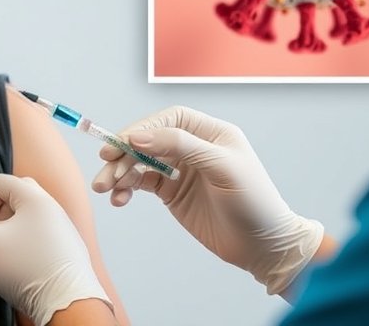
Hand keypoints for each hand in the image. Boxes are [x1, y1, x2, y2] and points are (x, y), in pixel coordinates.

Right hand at [0, 171, 111, 325]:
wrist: (67, 302)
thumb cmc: (25, 269)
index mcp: (33, 197)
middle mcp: (51, 204)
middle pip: (15, 193)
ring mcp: (62, 224)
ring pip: (29, 213)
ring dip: (13, 225)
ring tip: (8, 250)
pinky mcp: (67, 244)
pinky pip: (42, 229)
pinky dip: (28, 238)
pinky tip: (24, 259)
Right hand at [91, 105, 323, 294]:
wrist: (264, 248)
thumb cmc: (254, 203)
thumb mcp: (223, 168)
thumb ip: (182, 146)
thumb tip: (139, 135)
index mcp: (211, 133)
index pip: (169, 120)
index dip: (144, 128)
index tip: (124, 143)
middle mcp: (194, 148)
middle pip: (149, 140)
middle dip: (124, 153)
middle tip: (105, 167)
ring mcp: (181, 170)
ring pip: (141, 162)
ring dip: (120, 173)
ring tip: (104, 188)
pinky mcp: (172, 193)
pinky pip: (142, 184)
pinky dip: (127, 189)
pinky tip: (119, 199)